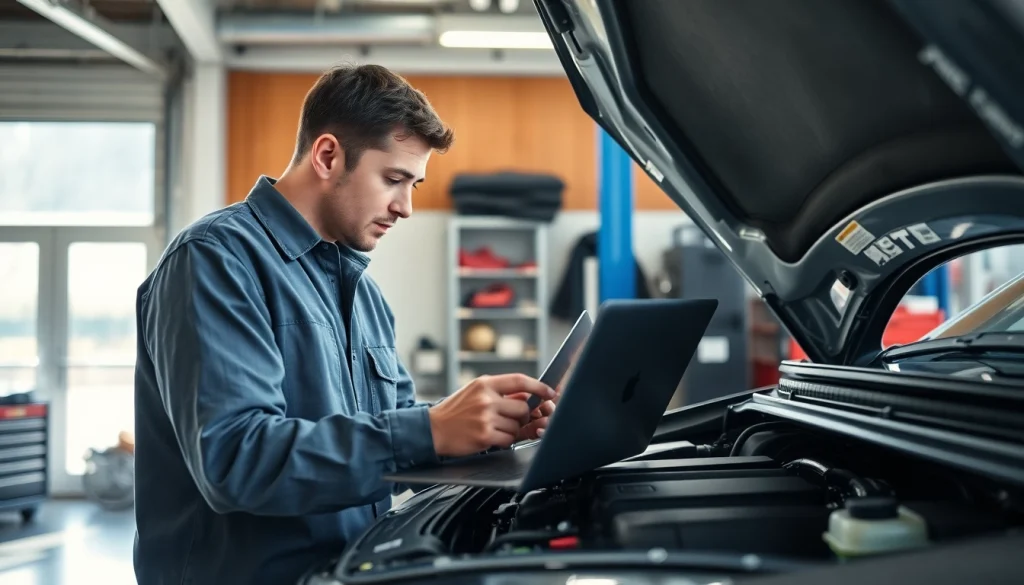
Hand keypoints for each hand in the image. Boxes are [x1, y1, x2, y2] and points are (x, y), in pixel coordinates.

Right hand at [428, 374, 554, 456]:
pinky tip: (492, 437)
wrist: (432, 429)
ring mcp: (486, 417)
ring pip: (517, 425)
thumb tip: (528, 395)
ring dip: (511, 430)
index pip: (519, 380)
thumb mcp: (474, 392)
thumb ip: (499, 392)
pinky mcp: (485, 436)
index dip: (539, 386)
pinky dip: (505, 440)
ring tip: (494, 428)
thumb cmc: (455, 411)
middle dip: (522, 415)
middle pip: (523, 406)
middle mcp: (486, 398)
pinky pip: (509, 439)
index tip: (550, 392)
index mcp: (484, 384)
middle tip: (511, 418)